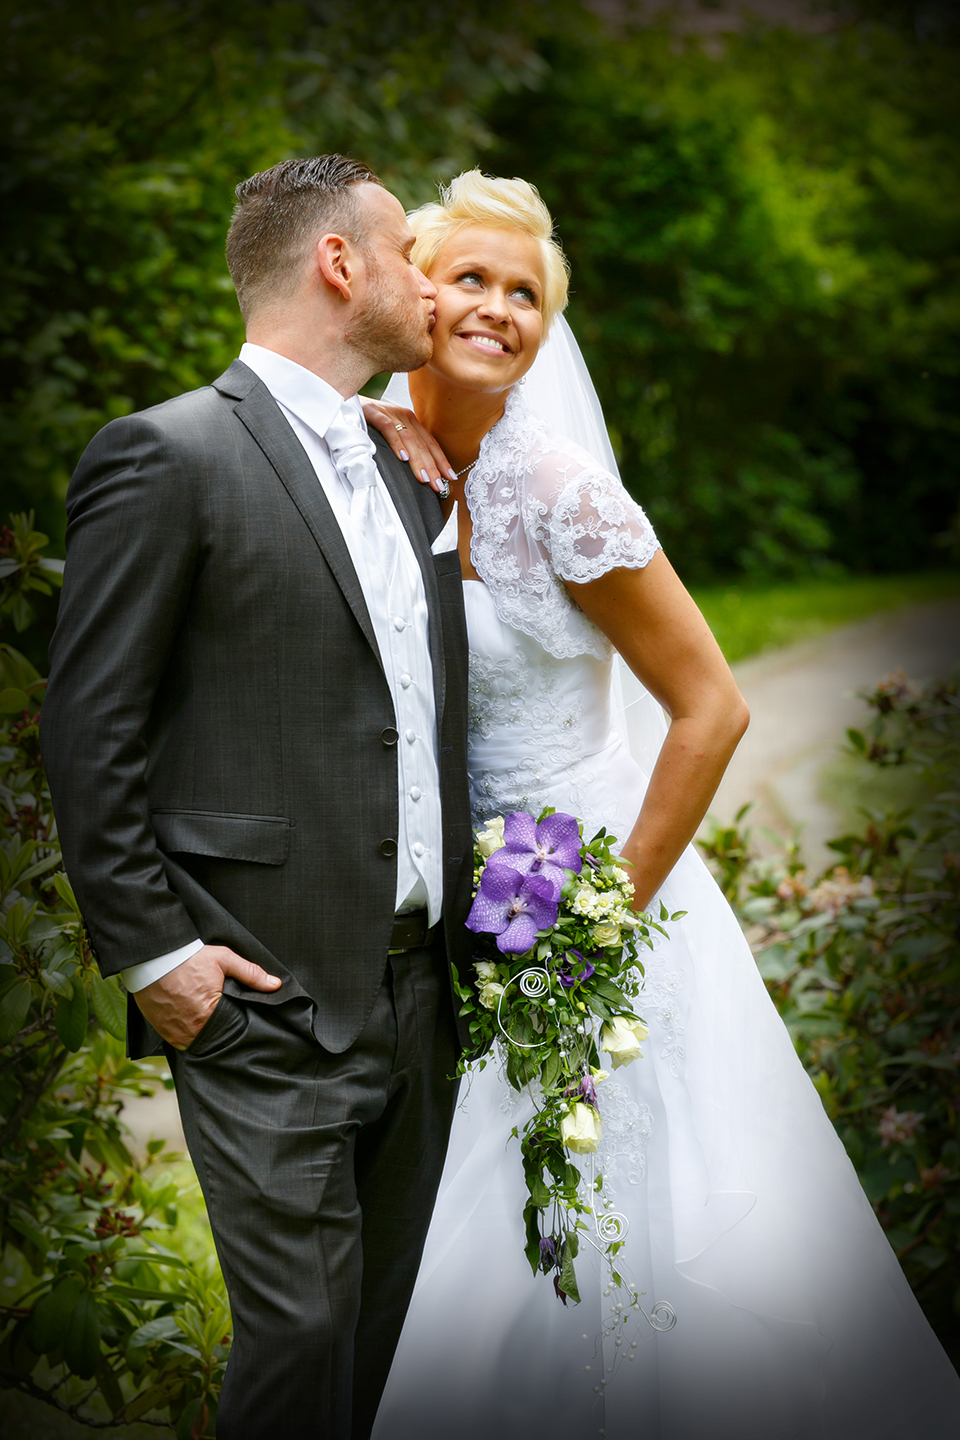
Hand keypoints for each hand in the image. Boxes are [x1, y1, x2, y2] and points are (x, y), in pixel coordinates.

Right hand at [133, 944, 281, 1050]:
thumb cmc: (190, 959)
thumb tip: (276, 985)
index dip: (236, 1025)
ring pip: (196, 1042)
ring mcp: (174, 1033)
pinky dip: (186, 1034)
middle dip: (220, 1032)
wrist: (154, 958)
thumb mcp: (224, 960)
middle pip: (214, 1039)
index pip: (232, 1031)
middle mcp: (191, 1030)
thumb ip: (251, 974)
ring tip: (205, 1020)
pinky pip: (179, 1041)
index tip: (237, 1019)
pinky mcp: (162, 1031)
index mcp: (210, 1015)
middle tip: (224, 1020)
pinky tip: (190, 1020)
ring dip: (202, 1034)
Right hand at [361, 399, 455, 494]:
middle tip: (439, 485)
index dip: (441, 460)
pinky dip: (397, 444)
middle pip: (423, 444)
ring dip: (419, 461)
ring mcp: (390, 413)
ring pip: (410, 439)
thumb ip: (402, 446)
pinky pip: (389, 428)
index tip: (450, 477)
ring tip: (425, 478)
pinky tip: (403, 458)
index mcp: (410, 421)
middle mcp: (404, 416)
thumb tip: (415, 469)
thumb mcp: (389, 433)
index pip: (430, 443)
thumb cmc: (366, 420)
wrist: (344, 400)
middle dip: (433, 467)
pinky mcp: (374, 412)